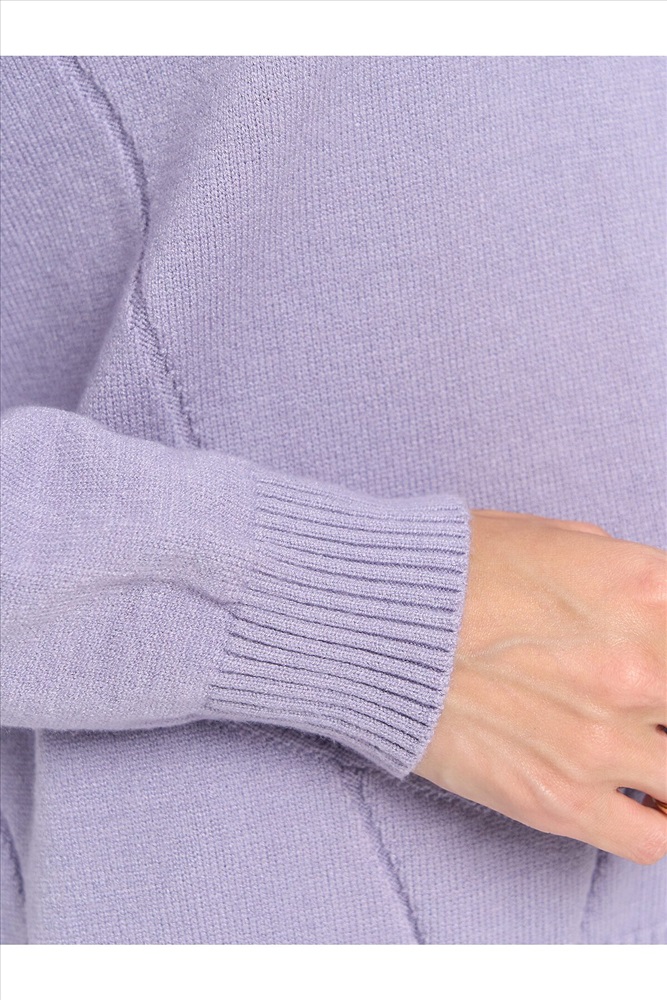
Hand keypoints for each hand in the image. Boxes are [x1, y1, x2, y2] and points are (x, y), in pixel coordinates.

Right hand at [412, 509, 666, 863]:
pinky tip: (632, 796)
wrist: (370, 622)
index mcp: (644, 590)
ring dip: (664, 759)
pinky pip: (654, 836)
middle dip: (663, 700)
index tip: (658, 658)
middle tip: (638, 699)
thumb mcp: (551, 537)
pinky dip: (654, 819)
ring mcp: (604, 741)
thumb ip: (622, 573)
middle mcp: (640, 667)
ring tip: (638, 747)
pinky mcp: (561, 801)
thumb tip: (649, 609)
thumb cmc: (451, 569)